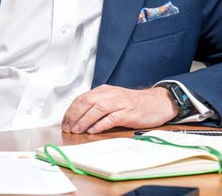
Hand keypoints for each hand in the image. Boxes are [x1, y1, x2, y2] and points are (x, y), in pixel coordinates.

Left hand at [61, 85, 177, 133]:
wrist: (157, 102)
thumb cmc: (133, 104)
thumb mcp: (113, 100)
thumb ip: (98, 106)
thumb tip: (78, 119)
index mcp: (104, 90)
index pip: (82, 98)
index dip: (71, 111)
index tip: (64, 122)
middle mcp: (111, 94)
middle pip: (87, 102)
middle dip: (74, 115)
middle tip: (68, 128)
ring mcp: (120, 102)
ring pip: (97, 109)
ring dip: (84, 120)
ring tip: (77, 130)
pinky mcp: (128, 112)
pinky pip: (111, 118)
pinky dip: (100, 125)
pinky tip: (93, 131)